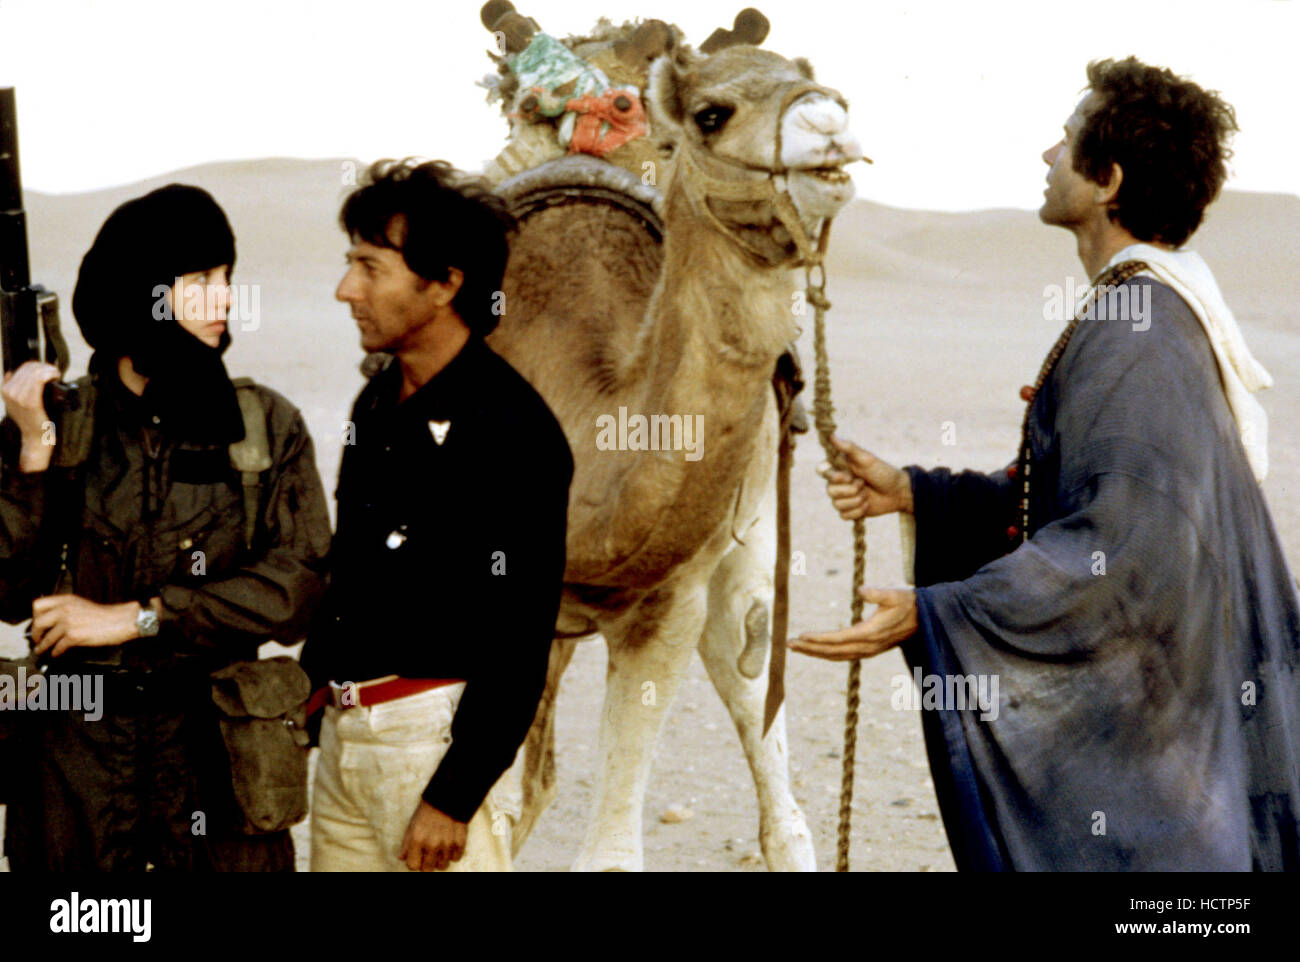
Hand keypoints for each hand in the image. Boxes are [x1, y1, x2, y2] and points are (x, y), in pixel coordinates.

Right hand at [2, 361, 60, 471]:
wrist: (35, 437)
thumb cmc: (31, 420)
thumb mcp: (16, 403)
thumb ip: (13, 389)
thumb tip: (11, 373)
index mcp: (5, 389)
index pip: (23, 367)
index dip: (38, 366)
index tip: (49, 371)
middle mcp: (9, 391)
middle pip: (29, 367)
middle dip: (45, 367)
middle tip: (55, 373)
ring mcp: (18, 396)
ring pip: (35, 372)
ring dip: (49, 370)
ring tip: (56, 375)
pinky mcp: (30, 401)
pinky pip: (39, 380)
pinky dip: (49, 375)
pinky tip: (55, 377)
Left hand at [31, 595, 141, 656]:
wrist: (121, 620)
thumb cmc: (105, 615)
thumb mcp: (82, 605)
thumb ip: (66, 609)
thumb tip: (52, 622)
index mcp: (66, 600)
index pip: (38, 605)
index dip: (35, 616)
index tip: (38, 624)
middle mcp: (65, 609)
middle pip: (38, 622)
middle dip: (35, 633)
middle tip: (37, 639)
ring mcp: (68, 623)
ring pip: (47, 637)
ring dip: (42, 646)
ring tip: (42, 650)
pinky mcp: (74, 636)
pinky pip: (57, 646)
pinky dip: (55, 652)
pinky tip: (56, 653)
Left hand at [399, 801, 466, 871]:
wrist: (447, 798)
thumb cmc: (427, 812)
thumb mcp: (412, 825)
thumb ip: (406, 844)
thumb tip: (402, 858)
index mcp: (417, 840)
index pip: (413, 866)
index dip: (414, 863)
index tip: (417, 858)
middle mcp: (432, 844)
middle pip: (428, 869)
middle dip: (427, 865)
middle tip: (429, 856)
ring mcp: (447, 844)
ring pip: (443, 866)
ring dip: (440, 861)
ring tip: (440, 851)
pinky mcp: (460, 842)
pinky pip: (456, 859)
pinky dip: (453, 855)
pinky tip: (450, 846)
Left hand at [788, 587, 917, 659]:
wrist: (924, 619)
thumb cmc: (907, 603)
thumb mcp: (895, 594)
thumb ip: (878, 593)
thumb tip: (861, 590)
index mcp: (871, 633)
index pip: (839, 639)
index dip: (820, 639)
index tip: (802, 636)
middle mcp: (868, 645)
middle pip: (834, 652)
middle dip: (810, 649)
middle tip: (789, 644)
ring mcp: (868, 650)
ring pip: (837, 656)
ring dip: (816, 653)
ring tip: (796, 647)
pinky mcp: (869, 649)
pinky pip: (844, 655)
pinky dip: (828, 654)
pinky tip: (816, 650)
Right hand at [816, 435, 913, 519]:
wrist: (898, 492)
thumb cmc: (882, 472)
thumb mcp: (867, 459)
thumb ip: (848, 448)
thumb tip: (831, 434)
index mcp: (839, 467)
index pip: (821, 470)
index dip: (832, 476)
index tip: (848, 475)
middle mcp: (838, 483)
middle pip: (829, 491)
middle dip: (850, 489)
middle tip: (863, 483)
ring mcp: (843, 498)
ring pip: (837, 504)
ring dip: (856, 500)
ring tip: (867, 494)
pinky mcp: (849, 511)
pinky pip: (844, 515)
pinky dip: (858, 511)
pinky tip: (867, 504)